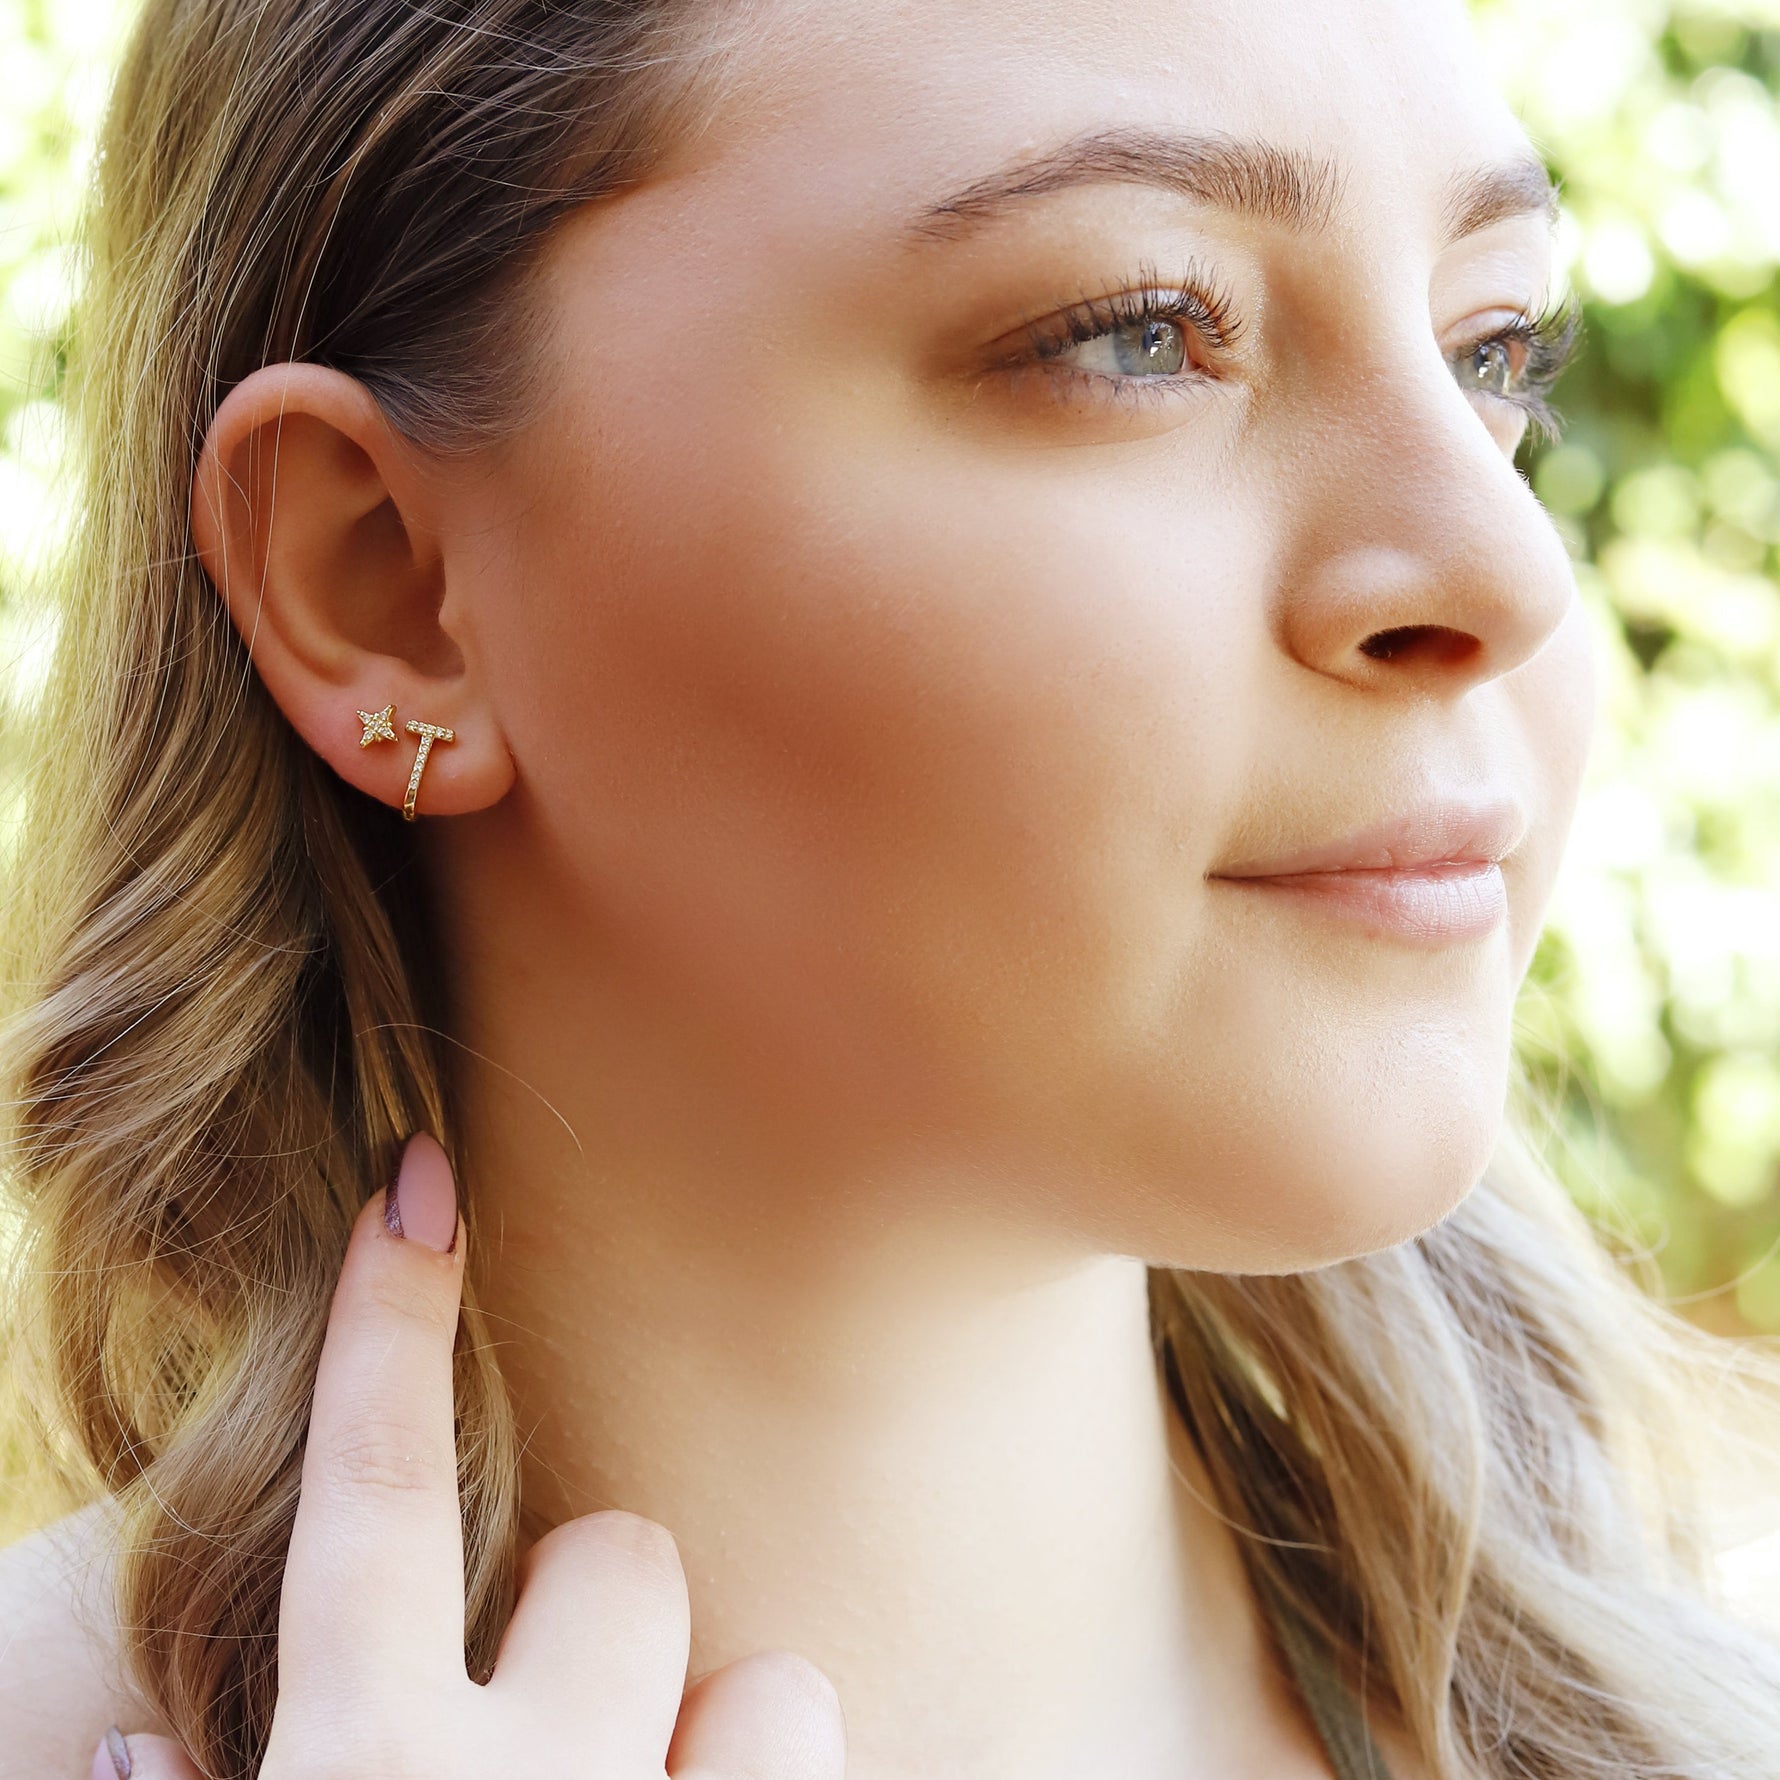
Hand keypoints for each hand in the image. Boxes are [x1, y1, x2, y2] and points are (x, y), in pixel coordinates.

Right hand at [94, 1132, 845, 1779]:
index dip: (388, 1324)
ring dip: (708, 1726)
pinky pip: (814, 1750)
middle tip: (542, 1715)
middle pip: (619, 1556)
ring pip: (770, 1677)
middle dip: (584, 1607)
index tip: (417, 1180)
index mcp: (353, 1778)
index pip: (373, 1494)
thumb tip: (121, 1747)